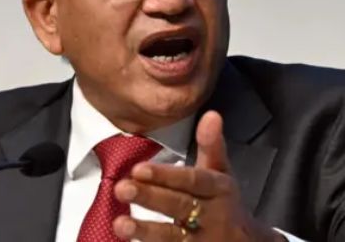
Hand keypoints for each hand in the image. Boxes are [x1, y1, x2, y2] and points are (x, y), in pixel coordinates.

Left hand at [112, 111, 284, 241]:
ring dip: (146, 231)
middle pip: (180, 206)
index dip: (167, 176)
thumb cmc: (225, 202)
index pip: (193, 180)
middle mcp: (213, 216)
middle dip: (151, 198)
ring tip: (119, 224)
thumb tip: (211, 114)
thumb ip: (212, 145)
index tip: (139, 168)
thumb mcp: (222, 173)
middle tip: (121, 188)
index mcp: (219, 189)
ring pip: (173, 236)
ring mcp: (203, 241)